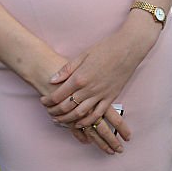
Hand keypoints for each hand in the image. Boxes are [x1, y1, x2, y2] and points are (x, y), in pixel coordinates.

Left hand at [40, 21, 157, 152]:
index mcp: (79, 77)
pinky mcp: (110, 98)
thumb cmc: (106, 48)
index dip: (48, 101)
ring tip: (59, 120)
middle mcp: (88, 89)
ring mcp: (100, 95)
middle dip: (54, 112)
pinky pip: (97, 115)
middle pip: (66, 107)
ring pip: (79, 114)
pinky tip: (79, 123)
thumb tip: (52, 80)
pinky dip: (86, 121)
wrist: (129, 48)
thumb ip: (67, 69)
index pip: (58, 95)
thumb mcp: (83, 54)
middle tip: (48, 112)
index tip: (43, 101)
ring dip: (67, 120)